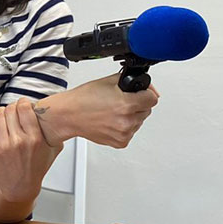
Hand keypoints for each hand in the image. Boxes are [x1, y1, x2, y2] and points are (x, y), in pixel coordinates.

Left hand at [0, 101, 59, 205]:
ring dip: (2, 111)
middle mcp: (19, 142)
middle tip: (15, 110)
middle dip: (13, 107)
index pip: (25, 109)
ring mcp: (4, 146)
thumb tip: (59, 115)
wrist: (20, 187)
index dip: (23, 102)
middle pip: (11, 110)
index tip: (24, 103)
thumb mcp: (52, 150)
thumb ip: (55, 132)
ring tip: (6, 113)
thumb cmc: (36, 168)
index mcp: (35, 139)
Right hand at [36, 75, 157, 148]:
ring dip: (131, 116)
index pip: (153, 99)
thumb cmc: (84, 99)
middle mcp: (127, 121)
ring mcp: (124, 133)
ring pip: (139, 122)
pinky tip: (111, 121)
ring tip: (113, 111)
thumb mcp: (110, 81)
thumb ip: (132, 82)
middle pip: (147, 110)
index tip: (140, 93)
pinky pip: (131, 132)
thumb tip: (150, 89)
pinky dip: (124, 127)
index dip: (146, 93)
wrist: (70, 115)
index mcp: (126, 104)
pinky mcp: (120, 142)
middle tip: (121, 102)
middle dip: (137, 105)